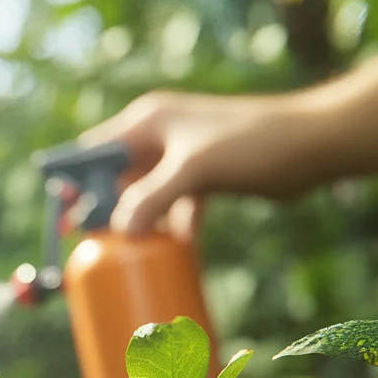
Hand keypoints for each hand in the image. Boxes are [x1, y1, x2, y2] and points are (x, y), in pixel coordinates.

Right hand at [80, 90, 325, 240]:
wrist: (314, 143)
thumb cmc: (254, 144)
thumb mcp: (195, 170)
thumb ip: (152, 198)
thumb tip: (119, 231)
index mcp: (146, 121)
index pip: (92, 151)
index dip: (73, 183)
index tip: (63, 218)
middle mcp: (159, 135)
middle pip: (114, 177)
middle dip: (103, 211)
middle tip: (90, 245)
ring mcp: (183, 157)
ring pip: (145, 196)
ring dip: (138, 224)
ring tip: (128, 256)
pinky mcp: (206, 176)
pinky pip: (174, 206)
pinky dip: (171, 228)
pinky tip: (176, 251)